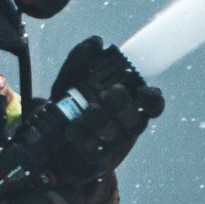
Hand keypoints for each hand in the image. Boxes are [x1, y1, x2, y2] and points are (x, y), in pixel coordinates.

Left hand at [48, 36, 163, 176]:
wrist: (51, 140)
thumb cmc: (72, 105)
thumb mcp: (71, 79)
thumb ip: (81, 59)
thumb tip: (97, 42)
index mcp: (130, 104)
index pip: (152, 103)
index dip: (153, 99)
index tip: (144, 91)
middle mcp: (127, 126)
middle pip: (136, 120)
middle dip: (123, 105)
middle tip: (111, 93)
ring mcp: (115, 146)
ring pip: (116, 135)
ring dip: (102, 120)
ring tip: (88, 110)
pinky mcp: (99, 161)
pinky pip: (95, 152)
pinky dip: (82, 137)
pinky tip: (73, 128)